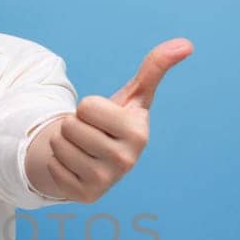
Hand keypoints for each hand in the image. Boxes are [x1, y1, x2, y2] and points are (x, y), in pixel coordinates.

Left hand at [27, 38, 192, 202]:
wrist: (98, 160)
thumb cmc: (116, 122)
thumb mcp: (134, 95)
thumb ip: (155, 68)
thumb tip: (187, 43)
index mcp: (139, 134)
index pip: (87, 105)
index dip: (88, 107)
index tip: (101, 118)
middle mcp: (126, 161)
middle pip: (70, 125)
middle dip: (73, 124)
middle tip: (89, 134)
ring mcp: (106, 181)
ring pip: (58, 144)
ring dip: (63, 142)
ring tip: (81, 147)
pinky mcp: (84, 195)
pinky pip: (52, 166)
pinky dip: (57, 163)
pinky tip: (74, 165)